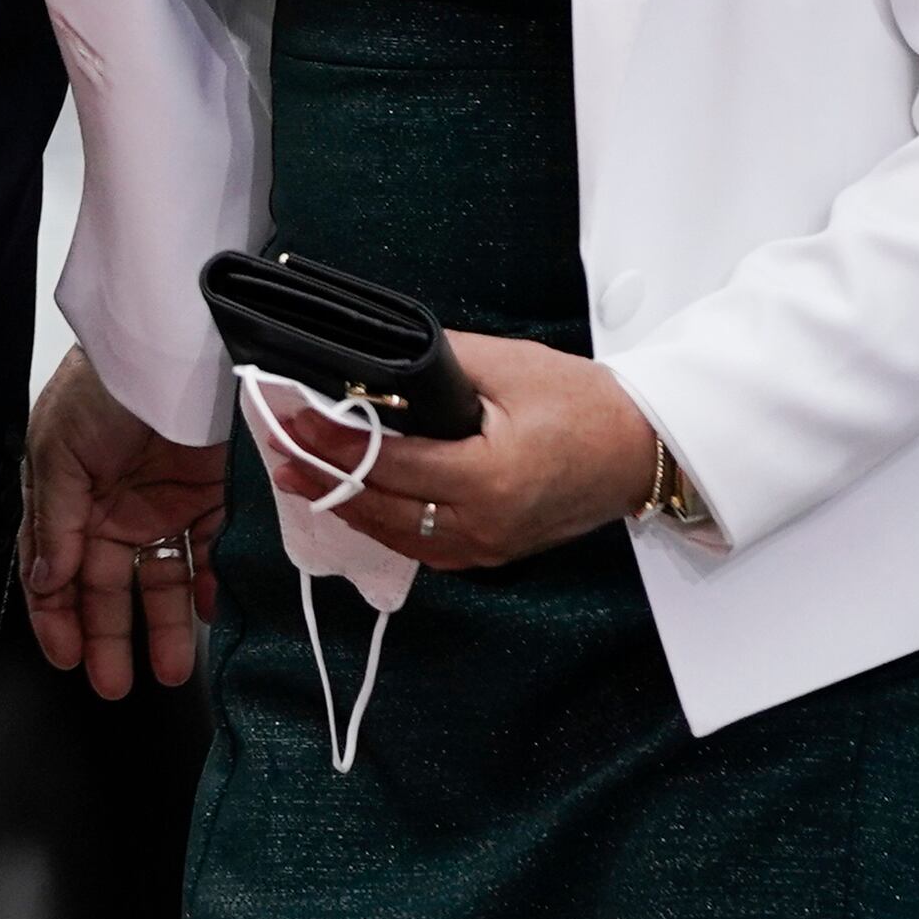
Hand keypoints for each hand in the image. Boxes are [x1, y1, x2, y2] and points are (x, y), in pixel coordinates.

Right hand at [22, 345, 228, 696]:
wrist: (173, 342)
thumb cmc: (103, 387)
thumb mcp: (60, 452)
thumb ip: (55, 522)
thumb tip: (45, 583)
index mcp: (65, 495)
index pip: (54, 570)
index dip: (56, 617)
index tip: (66, 660)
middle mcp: (111, 507)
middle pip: (107, 586)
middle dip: (108, 638)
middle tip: (113, 686)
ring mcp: (162, 504)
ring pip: (161, 581)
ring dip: (163, 628)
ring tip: (168, 672)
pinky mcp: (211, 498)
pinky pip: (210, 555)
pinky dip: (211, 587)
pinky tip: (209, 616)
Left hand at [261, 329, 659, 571]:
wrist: (640, 450)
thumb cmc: (583, 404)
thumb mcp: (507, 366)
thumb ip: (434, 366)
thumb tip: (373, 366)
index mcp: (487, 479)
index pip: (388, 466)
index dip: (334, 444)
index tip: (292, 419)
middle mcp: (483, 526)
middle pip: (382, 510)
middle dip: (324, 480)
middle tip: (278, 450)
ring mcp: (488, 549)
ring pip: (397, 536)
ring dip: (345, 506)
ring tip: (299, 476)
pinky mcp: (493, 553)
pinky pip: (424, 546)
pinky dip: (383, 523)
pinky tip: (355, 500)